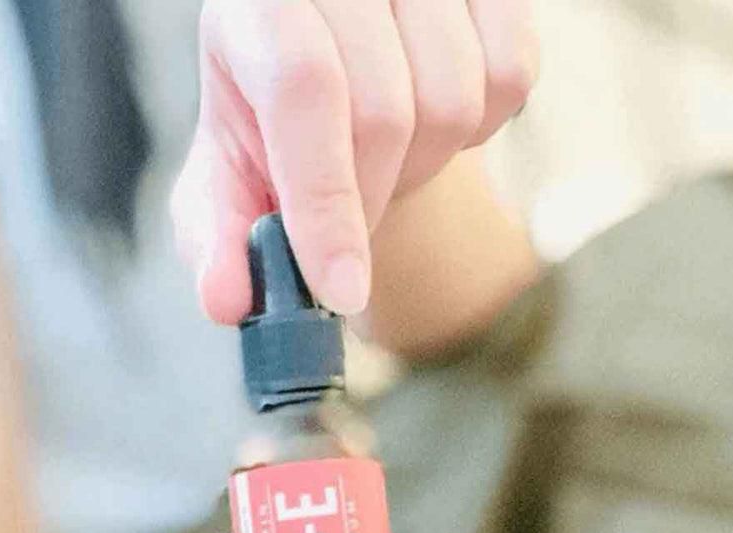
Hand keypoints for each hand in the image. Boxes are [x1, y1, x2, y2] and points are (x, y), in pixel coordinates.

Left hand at [172, 0, 537, 323]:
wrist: (334, 55)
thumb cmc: (270, 123)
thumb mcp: (228, 176)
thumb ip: (219, 239)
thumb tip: (223, 302)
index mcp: (258, 2)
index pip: (304, 88)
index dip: (326, 202)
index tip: (342, 292)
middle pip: (384, 112)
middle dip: (371, 201)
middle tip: (350, 218)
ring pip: (454, 101)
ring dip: (424, 168)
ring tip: (385, 162)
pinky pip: (513, 76)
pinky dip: (479, 131)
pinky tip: (430, 124)